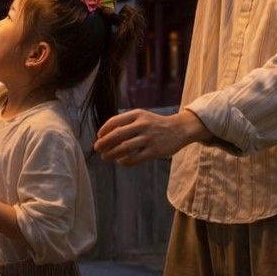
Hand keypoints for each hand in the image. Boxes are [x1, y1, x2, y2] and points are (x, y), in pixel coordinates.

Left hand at [94, 109, 210, 165]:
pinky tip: (120, 161)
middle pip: (117, 135)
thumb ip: (126, 123)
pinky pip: (135, 158)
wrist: (179, 129)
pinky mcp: (155, 151)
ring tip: (105, 157)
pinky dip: (125, 161)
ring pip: (124, 148)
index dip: (104, 130)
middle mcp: (142, 125)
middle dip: (104, 143)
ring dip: (111, 154)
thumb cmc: (155, 124)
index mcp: (137, 114)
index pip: (115, 121)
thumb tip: (105, 134)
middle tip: (97, 149)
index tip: (98, 137)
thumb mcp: (141, 116)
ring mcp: (149, 138)